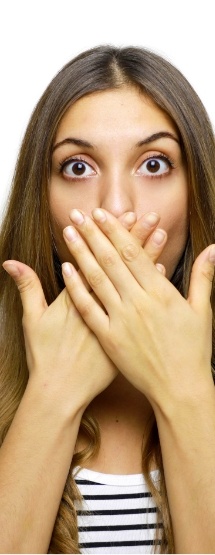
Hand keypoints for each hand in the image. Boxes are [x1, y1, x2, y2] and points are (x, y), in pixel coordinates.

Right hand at [2, 211, 166, 413]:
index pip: (96, 258)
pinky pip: (142, 307)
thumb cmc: (45, 357)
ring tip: (161, 234)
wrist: (60, 392)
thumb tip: (10, 262)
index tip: (119, 216)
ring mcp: (114, 321)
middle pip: (118, 265)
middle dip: (132, 238)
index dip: (107, 236)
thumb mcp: (32, 320)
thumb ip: (27, 288)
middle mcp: (99, 305)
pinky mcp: (126, 334)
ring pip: (134, 283)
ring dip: (146, 258)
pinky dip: (151, 291)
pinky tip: (163, 274)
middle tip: (147, 216)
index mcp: (76, 297)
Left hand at [62, 208, 214, 412]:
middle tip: (78, 214)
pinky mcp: (108, 338)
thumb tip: (214, 248)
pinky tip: (66, 270)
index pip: (133, 253)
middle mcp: (138, 303)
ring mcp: (121, 320)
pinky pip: (88, 308)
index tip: (102, 214)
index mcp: (161, 293)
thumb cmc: (193, 350)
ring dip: (80, 254)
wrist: (179, 389)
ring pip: (96, 280)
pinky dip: (76, 288)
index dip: (116, 231)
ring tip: (68, 233)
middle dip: (93, 234)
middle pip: (111, 260)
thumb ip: (204, 276)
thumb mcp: (202, 311)